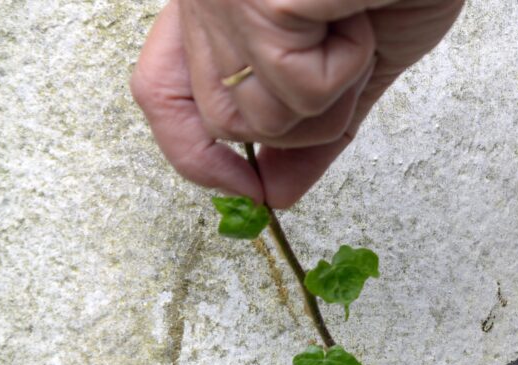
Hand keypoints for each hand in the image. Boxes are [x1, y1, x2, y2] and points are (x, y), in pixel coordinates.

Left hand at [131, 0, 462, 207]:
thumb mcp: (353, 62)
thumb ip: (311, 126)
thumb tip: (275, 193)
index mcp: (220, 3)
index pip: (160, 93)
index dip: (195, 154)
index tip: (248, 188)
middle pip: (223, 122)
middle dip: (304, 118)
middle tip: (347, 60)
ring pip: (262, 119)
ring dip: (333, 90)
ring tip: (354, 26)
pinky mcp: (258, 2)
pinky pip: (300, 89)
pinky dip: (350, 63)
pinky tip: (357, 14)